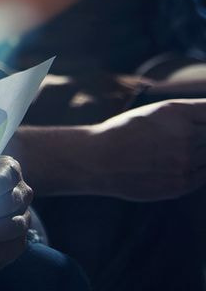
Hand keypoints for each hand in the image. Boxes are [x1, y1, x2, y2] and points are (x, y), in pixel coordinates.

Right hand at [87, 98, 205, 200]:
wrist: (99, 160)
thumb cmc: (124, 132)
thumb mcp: (154, 113)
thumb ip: (186, 115)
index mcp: (176, 112)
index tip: (203, 120)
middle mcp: (184, 136)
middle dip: (204, 133)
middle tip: (186, 137)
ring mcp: (185, 162)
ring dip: (201, 151)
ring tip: (177, 149)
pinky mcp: (182, 184)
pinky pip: (204, 174)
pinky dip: (199, 168)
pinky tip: (183, 162)